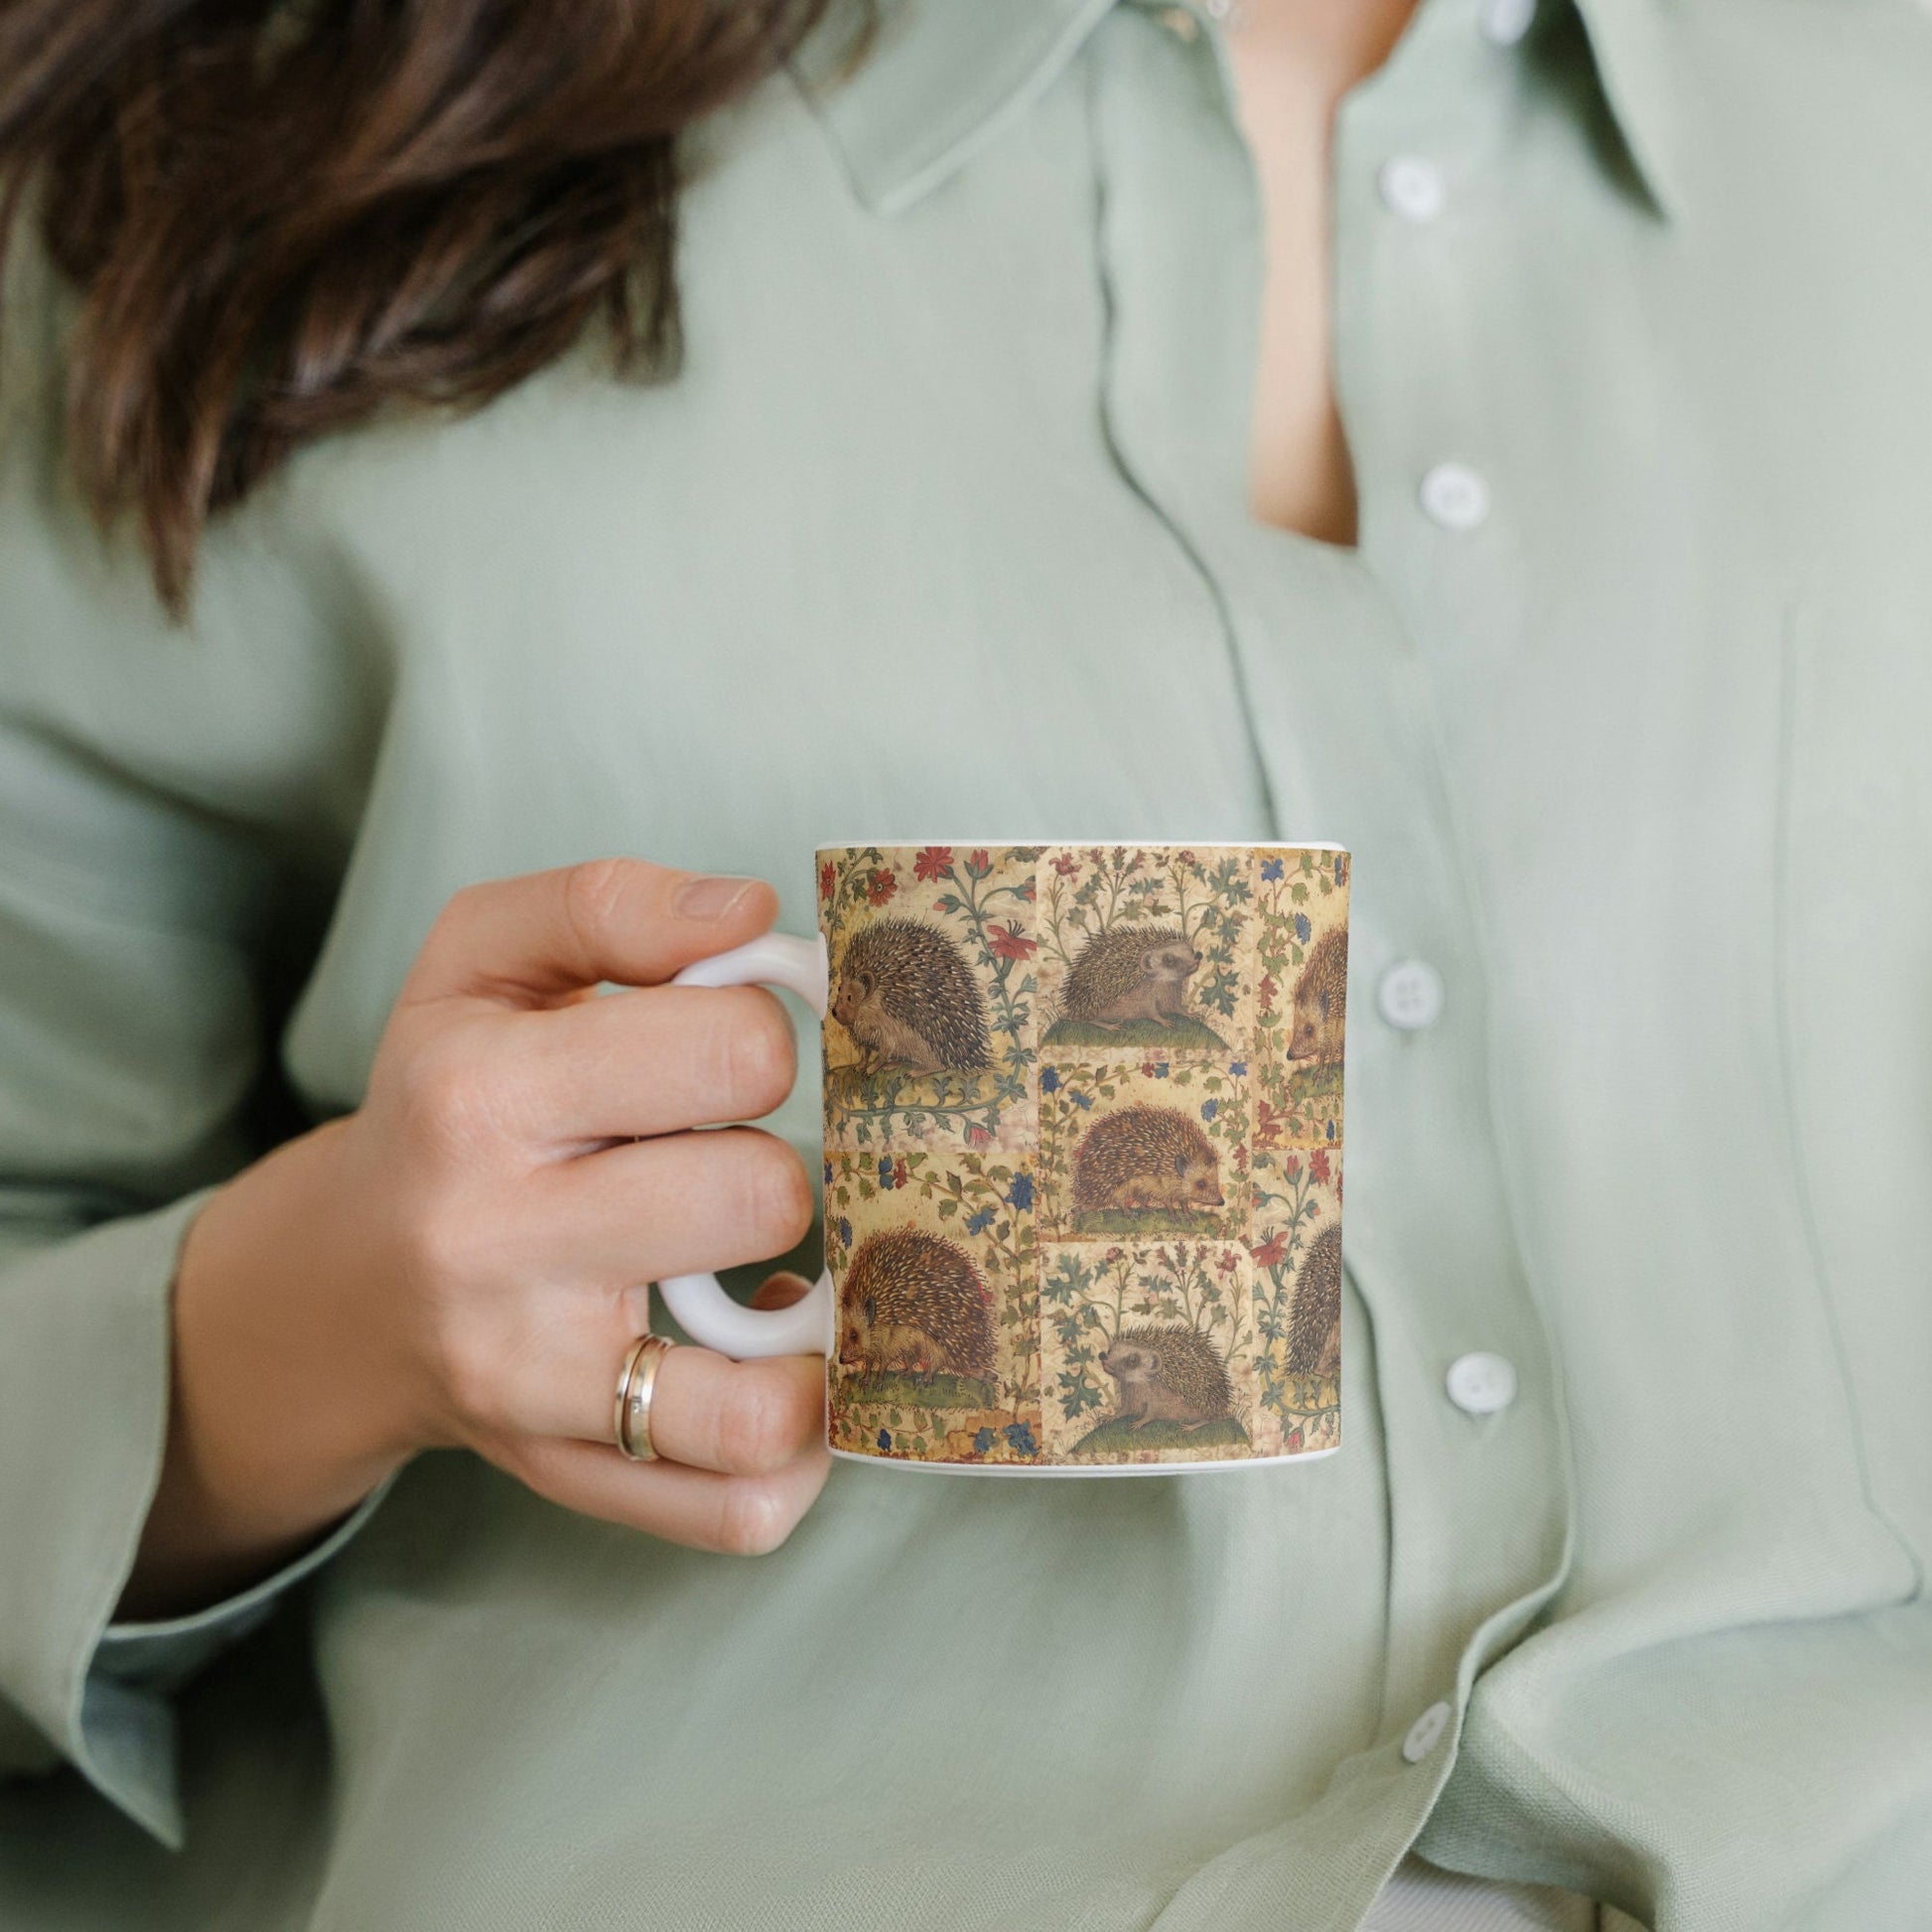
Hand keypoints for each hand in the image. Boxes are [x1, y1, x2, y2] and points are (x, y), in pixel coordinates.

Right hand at [126, 859, 828, 1617]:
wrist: (345, 1284)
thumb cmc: (446, 1102)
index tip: (737, 1052)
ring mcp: (536, 1385)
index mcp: (480, 1096)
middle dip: (781, 1165)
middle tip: (737, 1161)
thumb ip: (609, 904)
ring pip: (762, 1401)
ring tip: (791, 1275)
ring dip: (818, 1331)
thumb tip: (748, 913)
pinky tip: (781, 1368)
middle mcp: (497, 1249)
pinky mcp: (572, 1473)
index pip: (731, 1049)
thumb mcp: (480, 963)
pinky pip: (740, 1507)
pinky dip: (800, 1450)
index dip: (771, 1033)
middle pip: (761, 1199)